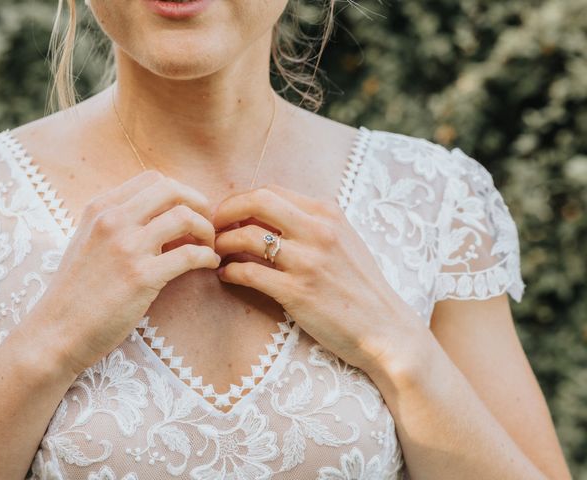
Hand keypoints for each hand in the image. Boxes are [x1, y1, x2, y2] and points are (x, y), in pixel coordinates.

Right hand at [23, 170, 220, 376]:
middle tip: (207, 224)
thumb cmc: (76, 292)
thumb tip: (161, 216)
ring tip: (209, 247)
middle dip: (199, 203)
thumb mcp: (88, 242)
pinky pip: (190, 254)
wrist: (55, 332)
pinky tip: (209, 265)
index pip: (153, 179)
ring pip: (185, 217)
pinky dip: (207, 257)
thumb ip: (118, 223)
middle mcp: (113, 220)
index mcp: (100, 208)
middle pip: (172, 190)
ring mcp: (127, 247)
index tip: (190, 211)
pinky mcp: (141, 277)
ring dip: (206, 230)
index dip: (180, 193)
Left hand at [211, 184, 425, 375]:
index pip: (271, 190)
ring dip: (223, 244)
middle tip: (213, 227)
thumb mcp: (344, 241)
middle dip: (225, 211)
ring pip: (247, 237)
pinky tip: (227, 276)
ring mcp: (308, 261)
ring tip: (217, 253)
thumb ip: (311, 223)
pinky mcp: (297, 292)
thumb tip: (266, 216)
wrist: (385, 328)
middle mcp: (318, 231)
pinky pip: (249, 272)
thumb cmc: (361, 286)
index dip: (241, 199)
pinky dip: (230, 272)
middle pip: (256, 201)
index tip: (228, 214)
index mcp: (328, 213)